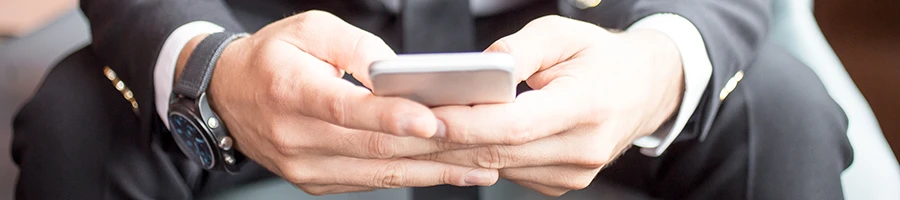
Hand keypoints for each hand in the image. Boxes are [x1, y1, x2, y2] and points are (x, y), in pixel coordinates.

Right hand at [178, 11, 497, 194]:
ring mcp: (305, 166)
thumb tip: (396, 72)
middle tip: (484, 142)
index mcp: (291, 91)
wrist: (227, 97)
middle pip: (374, 146)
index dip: (391, 117)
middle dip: (435, 147)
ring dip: (435, 171)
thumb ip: (355, 47)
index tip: (434, 119)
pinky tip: (448, 172)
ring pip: (379, 172)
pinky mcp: (316, 182)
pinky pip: (372, 182)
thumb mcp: (308, 29)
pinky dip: (413, 177)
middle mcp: (296, 136)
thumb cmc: (272, 57)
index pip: (347, 109)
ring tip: (481, 166)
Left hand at [415, 16, 683, 195]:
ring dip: (457, 150)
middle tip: (407, 123)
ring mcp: (574, 172)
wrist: (645, 89)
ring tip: (421, 128)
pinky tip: (458, 138)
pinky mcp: (562, 183)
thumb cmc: (601, 58)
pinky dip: (480, 157)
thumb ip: (519, 49)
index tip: (428, 115)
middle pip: (499, 153)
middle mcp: (583, 148)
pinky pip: (510, 173)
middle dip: (447, 139)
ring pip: (499, 168)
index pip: (515, 125)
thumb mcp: (563, 33)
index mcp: (588, 106)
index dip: (467, 123)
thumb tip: (478, 68)